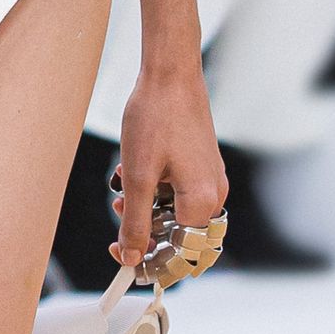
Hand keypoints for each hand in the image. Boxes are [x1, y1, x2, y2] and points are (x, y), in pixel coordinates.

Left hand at [109, 62, 225, 275]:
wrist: (170, 74)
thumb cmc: (155, 118)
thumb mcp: (138, 177)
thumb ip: (136, 222)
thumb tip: (132, 257)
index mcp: (203, 201)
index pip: (179, 252)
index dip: (148, 260)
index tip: (121, 256)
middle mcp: (215, 193)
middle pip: (179, 236)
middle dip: (145, 230)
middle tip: (119, 214)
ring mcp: (211, 178)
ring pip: (176, 213)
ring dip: (147, 209)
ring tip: (123, 188)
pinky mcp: (202, 165)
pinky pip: (179, 193)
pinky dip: (154, 191)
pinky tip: (136, 171)